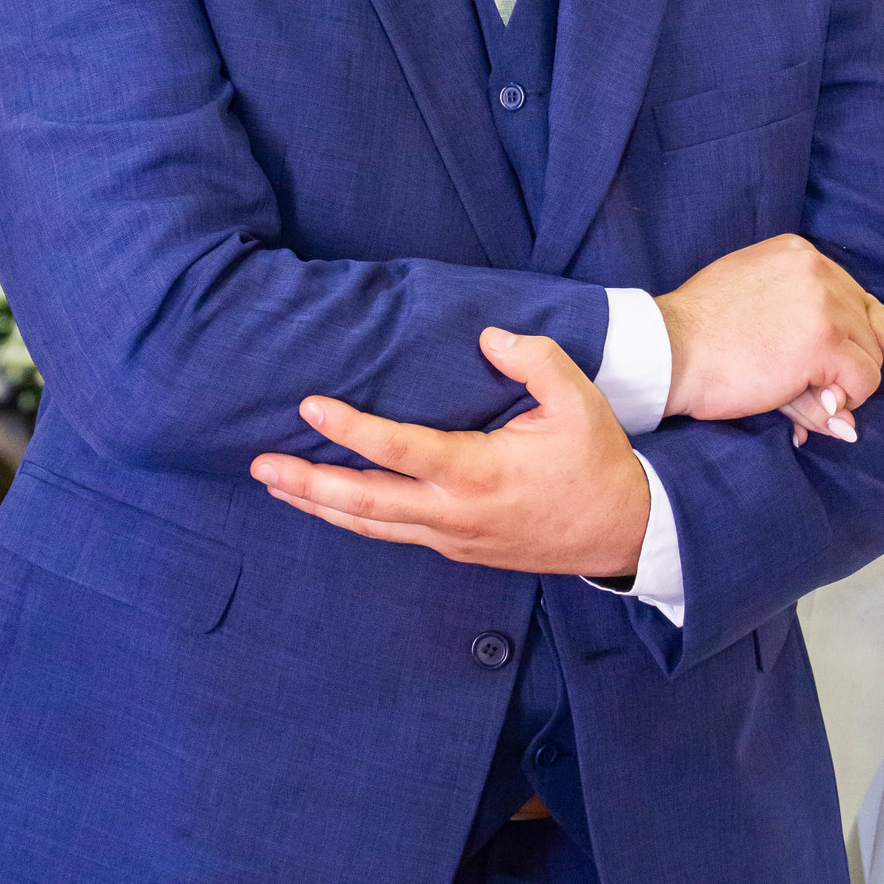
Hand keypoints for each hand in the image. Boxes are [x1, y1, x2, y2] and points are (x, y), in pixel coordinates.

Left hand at [250, 328, 650, 575]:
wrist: (623, 531)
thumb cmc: (596, 460)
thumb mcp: (578, 399)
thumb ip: (534, 359)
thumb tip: (488, 336)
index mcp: (478, 473)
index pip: (399, 449)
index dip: (351, 428)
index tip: (310, 407)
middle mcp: (455, 513)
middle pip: (364, 502)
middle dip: (308, 483)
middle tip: (260, 465)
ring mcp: (452, 537)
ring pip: (371, 525)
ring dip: (318, 506)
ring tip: (275, 485)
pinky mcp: (456, 548)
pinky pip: (392, 533)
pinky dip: (353, 518)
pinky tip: (327, 504)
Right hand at [657, 235, 883, 441]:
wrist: (672, 350)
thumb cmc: (704, 330)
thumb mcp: (760, 299)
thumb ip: (819, 313)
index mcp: (797, 252)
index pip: (855, 295)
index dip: (854, 333)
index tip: (839, 356)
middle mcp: (816, 269)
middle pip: (868, 326)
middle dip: (847, 362)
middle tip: (812, 385)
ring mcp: (823, 305)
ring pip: (872, 356)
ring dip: (845, 385)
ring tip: (804, 394)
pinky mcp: (824, 343)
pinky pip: (864, 382)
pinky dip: (845, 402)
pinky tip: (811, 404)